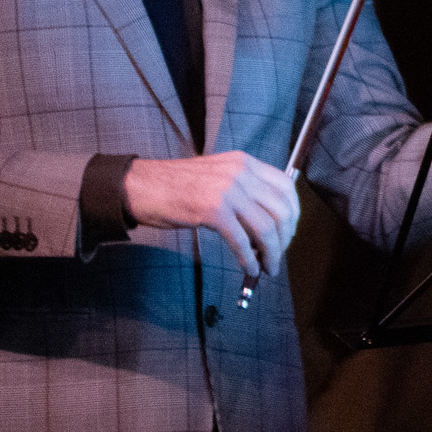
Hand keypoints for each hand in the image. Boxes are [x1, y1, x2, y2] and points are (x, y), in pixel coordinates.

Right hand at [122, 150, 302, 278]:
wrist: (137, 186)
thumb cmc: (175, 186)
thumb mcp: (218, 176)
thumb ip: (245, 189)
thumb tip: (271, 222)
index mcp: (244, 162)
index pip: (286, 187)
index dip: (294, 214)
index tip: (289, 233)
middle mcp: (240, 173)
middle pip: (281, 210)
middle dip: (285, 239)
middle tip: (278, 255)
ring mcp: (226, 190)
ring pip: (266, 228)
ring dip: (271, 254)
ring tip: (267, 267)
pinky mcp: (212, 210)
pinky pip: (242, 241)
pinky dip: (248, 260)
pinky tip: (249, 269)